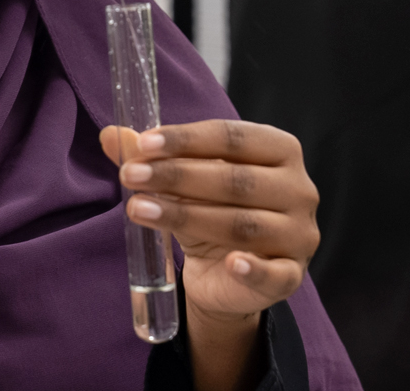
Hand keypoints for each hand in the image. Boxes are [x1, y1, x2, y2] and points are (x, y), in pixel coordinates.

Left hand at [102, 119, 317, 388]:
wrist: (224, 274)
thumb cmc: (210, 211)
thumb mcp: (181, 181)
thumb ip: (152, 156)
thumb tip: (109, 134)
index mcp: (280, 151)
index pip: (232, 137)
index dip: (185, 139)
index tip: (143, 144)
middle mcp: (298, 189)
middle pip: (236, 180)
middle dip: (178, 176)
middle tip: (130, 176)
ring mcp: (299, 234)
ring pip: (242, 224)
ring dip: (187, 215)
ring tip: (139, 209)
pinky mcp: (291, 275)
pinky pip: (274, 273)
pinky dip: (254, 268)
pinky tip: (230, 263)